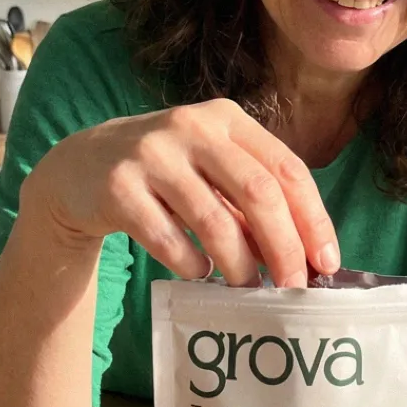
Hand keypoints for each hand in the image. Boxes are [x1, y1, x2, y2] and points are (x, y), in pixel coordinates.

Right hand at [23, 98, 339, 286]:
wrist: (80, 169)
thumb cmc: (165, 175)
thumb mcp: (211, 171)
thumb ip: (253, 202)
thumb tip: (304, 258)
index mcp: (227, 119)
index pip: (288, 169)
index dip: (313, 219)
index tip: (327, 263)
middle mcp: (192, 126)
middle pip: (258, 193)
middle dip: (284, 248)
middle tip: (293, 288)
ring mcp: (151, 153)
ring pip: (214, 220)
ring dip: (239, 264)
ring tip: (247, 287)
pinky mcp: (117, 186)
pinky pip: (166, 237)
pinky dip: (190, 263)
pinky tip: (196, 271)